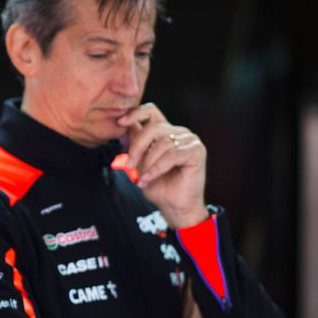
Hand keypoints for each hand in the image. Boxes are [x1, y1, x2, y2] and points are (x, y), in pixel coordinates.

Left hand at [117, 103, 208, 227]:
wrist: (174, 206)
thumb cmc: (159, 186)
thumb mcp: (140, 162)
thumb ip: (136, 143)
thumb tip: (125, 125)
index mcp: (165, 132)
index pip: (151, 111)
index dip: (135, 113)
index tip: (120, 122)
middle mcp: (178, 132)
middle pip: (152, 128)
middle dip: (137, 147)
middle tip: (130, 166)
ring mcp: (190, 140)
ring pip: (161, 143)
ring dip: (148, 164)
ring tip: (142, 178)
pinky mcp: (197, 151)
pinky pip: (171, 155)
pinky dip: (156, 169)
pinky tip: (148, 180)